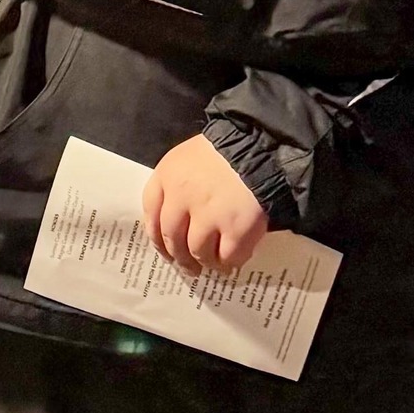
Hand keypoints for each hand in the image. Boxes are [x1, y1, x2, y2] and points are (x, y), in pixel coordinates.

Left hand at [142, 135, 269, 273]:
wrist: (262, 147)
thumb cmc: (225, 150)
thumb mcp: (188, 157)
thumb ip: (176, 184)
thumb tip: (177, 220)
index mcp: (167, 176)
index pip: (151, 214)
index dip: (156, 236)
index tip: (164, 249)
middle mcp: (181, 197)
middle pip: (171, 237)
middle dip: (178, 256)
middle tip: (187, 265)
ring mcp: (209, 215)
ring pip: (197, 251)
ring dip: (203, 262)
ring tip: (210, 265)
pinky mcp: (237, 228)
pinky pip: (227, 256)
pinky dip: (227, 263)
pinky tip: (229, 263)